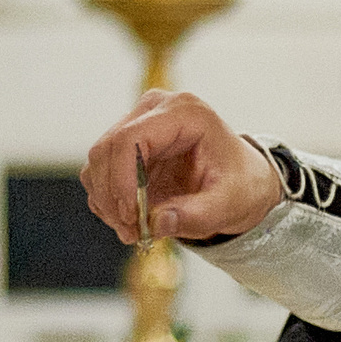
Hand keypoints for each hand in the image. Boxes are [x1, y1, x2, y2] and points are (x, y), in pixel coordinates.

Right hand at [80, 93, 280, 244]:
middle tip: (132, 232)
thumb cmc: (240, 184)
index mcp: (185, 113)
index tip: (131, 218)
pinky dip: (107, 200)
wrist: (243, 180)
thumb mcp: (228, 204)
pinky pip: (100, 172)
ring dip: (107, 201)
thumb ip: (196, 215)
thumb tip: (156, 223)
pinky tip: (131, 218)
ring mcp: (138, 123)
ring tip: (135, 230)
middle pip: (107, 149)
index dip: (121, 180)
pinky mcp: (128, 144)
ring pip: (98, 161)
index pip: (131, 138)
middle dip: (113, 196)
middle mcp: (156, 109)